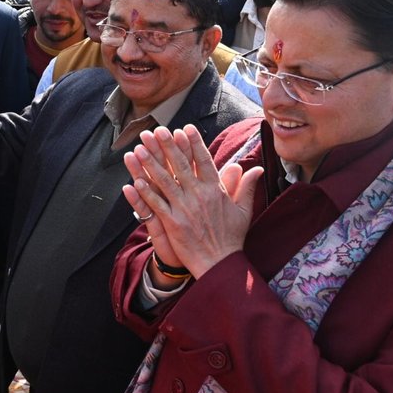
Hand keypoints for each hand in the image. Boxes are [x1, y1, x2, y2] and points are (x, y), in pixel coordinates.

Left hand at [125, 125, 260, 279]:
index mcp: (215, 191)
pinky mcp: (173, 223)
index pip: (203, 161)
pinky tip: (135, 180)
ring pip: (165, 181)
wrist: (220, 264)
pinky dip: (146, 193)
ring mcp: (184, 209)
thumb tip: (257, 169)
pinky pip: (157, 205)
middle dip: (168, 146)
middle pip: (181, 166)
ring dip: (151, 164)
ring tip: (140, 148)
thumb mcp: (244, 210)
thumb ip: (247, 186)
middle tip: (158, 130)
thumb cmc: (231, 238)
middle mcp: (199, 196)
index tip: (185, 128)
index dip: (194, 143)